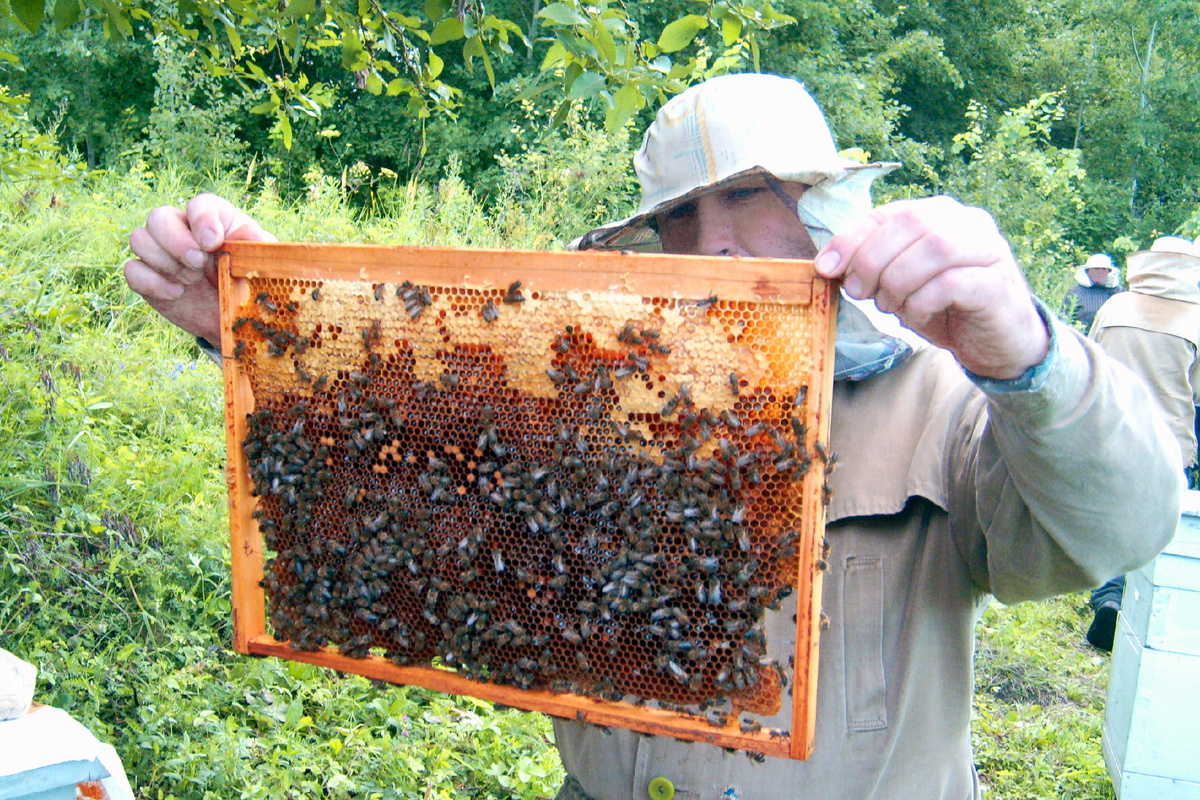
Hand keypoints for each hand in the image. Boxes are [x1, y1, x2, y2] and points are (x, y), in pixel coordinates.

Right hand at [125, 193, 275, 343]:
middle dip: (176, 242)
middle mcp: (181, 228)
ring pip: (139, 239)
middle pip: (158, 217)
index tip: (213, 244)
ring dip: (164, 262)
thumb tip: (252, 238)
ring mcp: (161, 251)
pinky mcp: (148, 276)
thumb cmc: (246, 280)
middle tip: (198, 264)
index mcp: (212, 219)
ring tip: (192, 280)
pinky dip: (151, 282)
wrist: (231, 315)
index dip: (202, 221)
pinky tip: (176, 294)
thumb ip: (255, 245)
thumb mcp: (258, 261)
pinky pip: (131, 270)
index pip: (199, 205)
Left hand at [814, 196, 1049, 379]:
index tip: (825, 268)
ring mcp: (988, 250)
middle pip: (910, 224)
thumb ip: (873, 267)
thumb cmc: (945, 308)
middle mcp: (968, 223)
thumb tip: (828, 264)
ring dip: (898, 282)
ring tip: (891, 306)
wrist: (998, 344)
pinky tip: (917, 316)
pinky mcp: (997, 283)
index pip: (888, 214)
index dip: (851, 239)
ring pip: (933, 249)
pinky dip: (922, 302)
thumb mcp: (901, 284)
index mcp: (940, 214)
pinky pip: (951, 284)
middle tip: (860, 292)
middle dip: (872, 260)